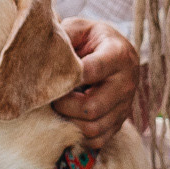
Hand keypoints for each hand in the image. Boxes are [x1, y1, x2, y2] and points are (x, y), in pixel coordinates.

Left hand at [53, 17, 141, 146]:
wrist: (113, 51)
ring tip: (58, 106)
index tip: (50, 77)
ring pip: (92, 127)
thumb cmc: (89, 39)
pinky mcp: (119, 123)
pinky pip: (97, 140)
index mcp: (118, 54)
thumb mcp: (78, 28)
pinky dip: (78, 134)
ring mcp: (125, 105)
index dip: (66, 78)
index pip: (91, 72)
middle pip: (91, 107)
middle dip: (63, 105)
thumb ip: (63, 36)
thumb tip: (43, 56)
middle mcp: (127, 82)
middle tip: (51, 95)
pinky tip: (69, 118)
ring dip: (68, 121)